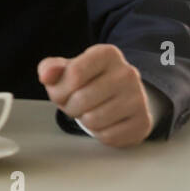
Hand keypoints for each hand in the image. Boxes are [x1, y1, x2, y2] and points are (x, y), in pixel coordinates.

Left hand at [38, 44, 152, 146]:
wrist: (121, 96)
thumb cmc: (88, 81)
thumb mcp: (66, 68)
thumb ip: (50, 68)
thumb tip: (46, 76)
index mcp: (107, 54)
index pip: (75, 74)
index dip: (60, 89)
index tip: (60, 92)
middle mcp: (128, 73)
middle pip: (82, 99)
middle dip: (69, 107)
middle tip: (74, 104)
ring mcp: (139, 98)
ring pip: (94, 120)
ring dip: (83, 120)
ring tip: (89, 111)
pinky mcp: (143, 122)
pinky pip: (108, 136)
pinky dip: (99, 133)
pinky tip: (103, 122)